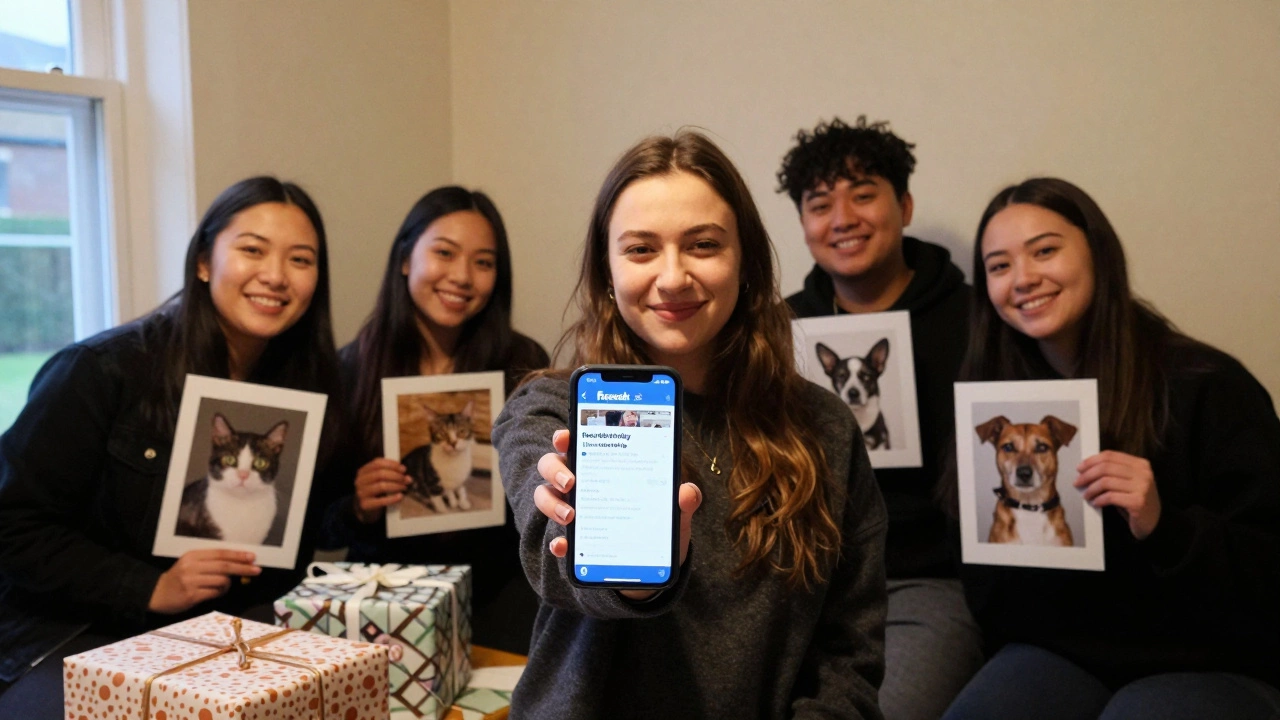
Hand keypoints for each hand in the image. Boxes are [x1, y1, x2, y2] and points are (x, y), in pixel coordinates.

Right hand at [148, 549, 259, 613]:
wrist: (157, 593)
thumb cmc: (179, 577)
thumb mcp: (191, 563)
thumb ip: (211, 561)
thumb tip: (238, 562)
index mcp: (193, 555)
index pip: (220, 553)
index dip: (238, 555)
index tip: (252, 557)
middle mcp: (192, 566)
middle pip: (224, 566)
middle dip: (243, 568)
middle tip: (257, 570)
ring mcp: (191, 581)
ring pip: (221, 580)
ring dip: (229, 583)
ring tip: (226, 585)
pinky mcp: (191, 595)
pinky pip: (215, 592)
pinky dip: (221, 592)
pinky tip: (218, 592)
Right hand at [354, 458, 410, 522]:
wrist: (366, 509)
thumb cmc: (376, 492)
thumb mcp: (380, 480)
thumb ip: (391, 475)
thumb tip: (407, 477)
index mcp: (363, 471)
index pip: (377, 463)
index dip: (392, 465)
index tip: (403, 469)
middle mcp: (360, 481)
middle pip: (380, 474)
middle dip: (396, 476)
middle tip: (406, 480)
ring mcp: (361, 493)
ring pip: (381, 486)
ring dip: (396, 486)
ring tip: (404, 487)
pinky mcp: (365, 504)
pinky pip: (381, 501)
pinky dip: (393, 498)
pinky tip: (400, 497)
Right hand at [534, 429, 702, 599]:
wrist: (653, 563)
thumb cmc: (658, 523)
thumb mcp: (673, 511)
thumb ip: (682, 500)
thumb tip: (687, 492)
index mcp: (602, 465)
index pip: (576, 443)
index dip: (565, 437)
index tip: (566, 437)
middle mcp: (580, 484)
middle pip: (551, 466)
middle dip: (555, 470)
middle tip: (571, 482)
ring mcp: (572, 510)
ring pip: (545, 497)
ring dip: (552, 504)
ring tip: (571, 516)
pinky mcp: (574, 541)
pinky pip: (556, 538)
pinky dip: (557, 542)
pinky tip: (563, 546)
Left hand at [1074, 450, 1161, 539]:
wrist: (1154, 522)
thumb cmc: (1135, 500)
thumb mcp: (1127, 482)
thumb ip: (1113, 472)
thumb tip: (1085, 468)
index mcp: (1140, 464)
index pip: (1110, 456)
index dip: (1091, 461)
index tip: (1079, 468)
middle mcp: (1143, 473)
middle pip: (1106, 467)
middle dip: (1087, 475)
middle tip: (1077, 483)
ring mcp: (1142, 487)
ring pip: (1106, 482)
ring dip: (1091, 489)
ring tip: (1086, 496)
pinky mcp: (1138, 502)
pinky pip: (1111, 497)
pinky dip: (1099, 499)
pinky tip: (1095, 503)